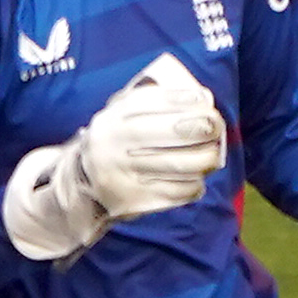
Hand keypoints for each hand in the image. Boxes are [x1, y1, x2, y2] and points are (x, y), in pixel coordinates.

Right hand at [70, 54, 225, 221]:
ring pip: (178, 164)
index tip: (204, 101)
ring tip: (211, 156)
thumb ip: (153, 104)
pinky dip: (194, 184)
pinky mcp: (133, 198)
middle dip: (202, 127)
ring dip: (204, 159)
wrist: (81, 181)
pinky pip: (176, 191)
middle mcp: (115, 141)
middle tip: (216, 127)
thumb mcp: (121, 115)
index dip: (184, 99)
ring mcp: (123, 172)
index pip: (153, 101)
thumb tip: (202, 99)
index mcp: (114, 116)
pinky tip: (196, 178)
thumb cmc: (116, 141)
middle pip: (170, 131)